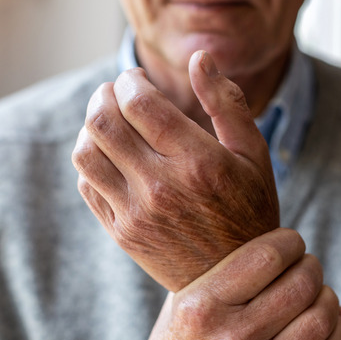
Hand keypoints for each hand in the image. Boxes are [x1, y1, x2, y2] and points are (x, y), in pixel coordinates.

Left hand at [71, 50, 278, 291]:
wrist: (234, 281)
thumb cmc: (249, 209)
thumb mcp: (253, 155)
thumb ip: (227, 103)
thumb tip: (200, 58)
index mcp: (198, 163)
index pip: (140, 103)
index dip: (130, 81)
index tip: (135, 79)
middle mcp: (162, 188)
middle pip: (104, 123)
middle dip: (103, 96)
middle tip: (114, 92)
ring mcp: (137, 214)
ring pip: (86, 153)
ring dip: (91, 127)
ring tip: (109, 122)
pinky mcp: (122, 233)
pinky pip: (87, 184)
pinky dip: (91, 161)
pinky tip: (110, 156)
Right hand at [101, 229, 340, 339]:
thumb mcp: (179, 305)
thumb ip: (219, 273)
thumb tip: (268, 236)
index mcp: (201, 307)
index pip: (266, 257)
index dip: (289, 241)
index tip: (291, 242)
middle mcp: (230, 339)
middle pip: (301, 285)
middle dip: (312, 266)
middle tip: (306, 265)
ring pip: (320, 319)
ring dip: (327, 297)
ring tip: (318, 292)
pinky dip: (338, 332)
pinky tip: (332, 319)